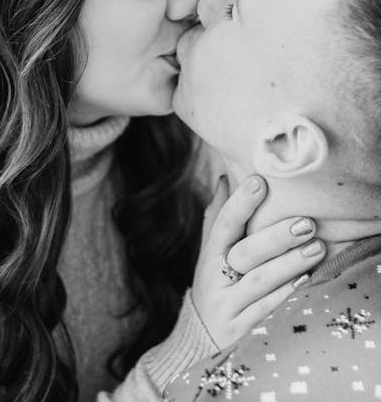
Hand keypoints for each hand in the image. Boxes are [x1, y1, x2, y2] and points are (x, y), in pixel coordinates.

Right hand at [191, 174, 325, 349]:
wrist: (199, 339)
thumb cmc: (214, 283)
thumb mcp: (209, 251)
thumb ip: (217, 215)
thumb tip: (226, 176)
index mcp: (210, 254)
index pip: (223, 223)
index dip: (240, 203)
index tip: (260, 181)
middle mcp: (216, 277)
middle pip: (245, 253)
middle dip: (276, 237)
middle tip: (306, 223)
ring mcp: (229, 304)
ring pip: (260, 281)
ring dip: (289, 264)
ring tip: (316, 247)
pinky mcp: (241, 329)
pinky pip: (266, 310)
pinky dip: (285, 294)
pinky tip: (306, 281)